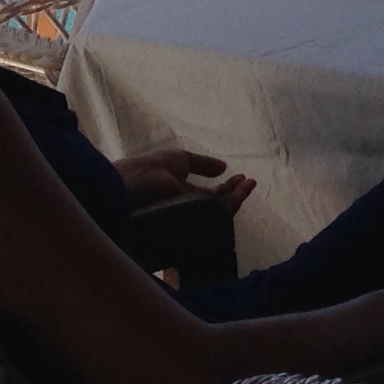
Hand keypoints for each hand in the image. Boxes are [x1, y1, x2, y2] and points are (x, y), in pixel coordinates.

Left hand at [110, 148, 255, 215]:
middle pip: (217, 205)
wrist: (132, 183)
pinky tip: (239, 194)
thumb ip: (203, 164)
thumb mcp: (180, 160)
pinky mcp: (189, 224)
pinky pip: (212, 217)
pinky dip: (229, 206)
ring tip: (249, 184)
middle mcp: (187, 206)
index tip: (241, 176)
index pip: (209, 195)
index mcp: (182, 193)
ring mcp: (188, 216)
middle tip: (251, 182)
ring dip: (237, 199)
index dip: (227, 186)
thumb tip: (224, 167)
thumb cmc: (150, 169)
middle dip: (236, 194)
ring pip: (218, 212)